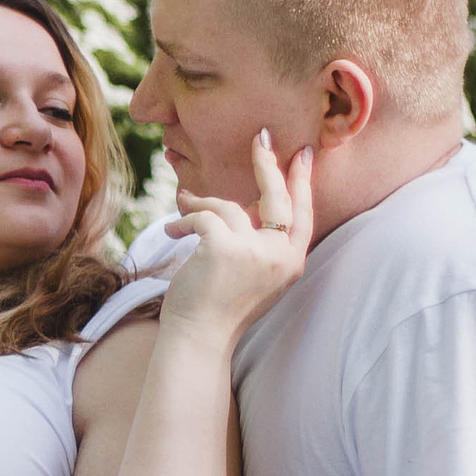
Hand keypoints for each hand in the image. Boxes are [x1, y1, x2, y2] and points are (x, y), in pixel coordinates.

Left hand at [161, 129, 312, 344]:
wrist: (198, 339)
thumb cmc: (220, 307)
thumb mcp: (253, 274)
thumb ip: (259, 242)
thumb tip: (247, 204)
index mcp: (291, 262)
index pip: (304, 214)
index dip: (303, 182)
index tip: (303, 153)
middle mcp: (280, 256)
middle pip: (278, 198)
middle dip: (268, 164)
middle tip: (261, 136)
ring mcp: (255, 252)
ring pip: (228, 207)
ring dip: (201, 203)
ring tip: (184, 203)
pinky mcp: (224, 248)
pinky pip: (203, 217)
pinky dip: (182, 221)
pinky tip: (171, 232)